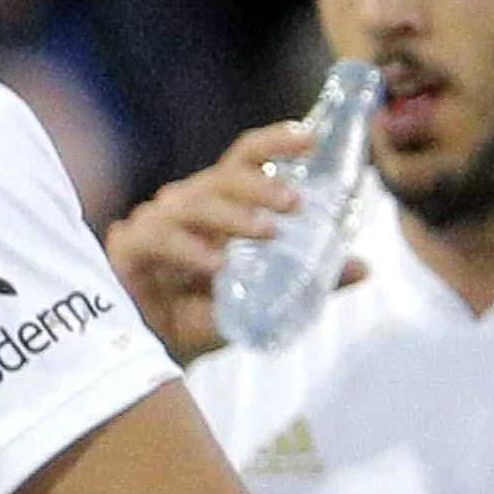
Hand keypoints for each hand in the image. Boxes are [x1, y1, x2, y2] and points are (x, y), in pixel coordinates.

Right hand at [102, 122, 366, 360]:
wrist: (156, 355)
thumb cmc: (206, 314)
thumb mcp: (265, 297)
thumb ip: (310, 281)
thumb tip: (363, 267)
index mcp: (219, 203)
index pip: (245, 158)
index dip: (275, 142)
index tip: (310, 138)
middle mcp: (186, 203)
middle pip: (223, 176)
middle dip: (260, 185)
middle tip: (294, 204)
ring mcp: (155, 222)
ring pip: (195, 203)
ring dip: (233, 216)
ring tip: (268, 233)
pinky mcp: (129, 247)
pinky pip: (160, 238)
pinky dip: (190, 250)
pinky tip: (215, 265)